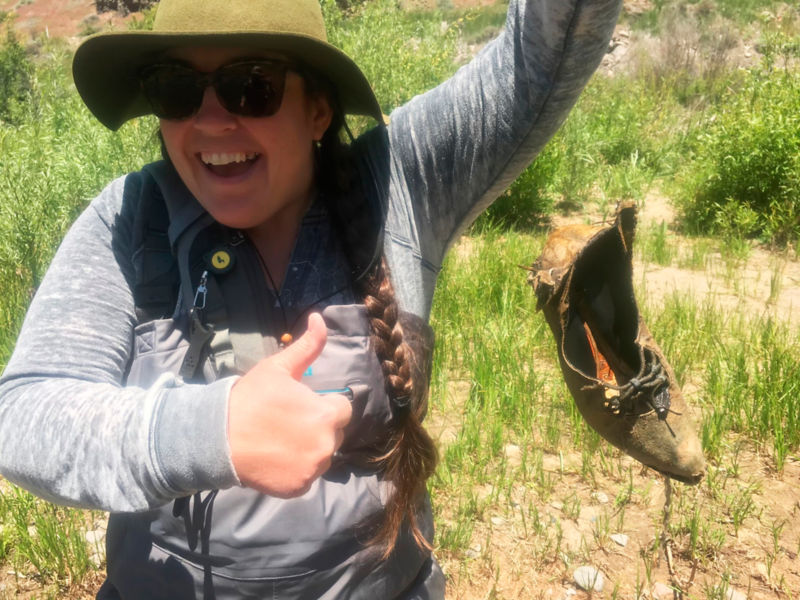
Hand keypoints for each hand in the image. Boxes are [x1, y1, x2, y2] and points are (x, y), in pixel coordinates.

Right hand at [227, 312, 351, 497]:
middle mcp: (326, 445)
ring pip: (321, 456)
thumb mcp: (279, 368)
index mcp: (327, 415)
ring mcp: (313, 469)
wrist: (216, 437)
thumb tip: (321, 318)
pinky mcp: (298, 488)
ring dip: (309, 449)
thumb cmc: (250, 398)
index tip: (301, 405)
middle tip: (288, 422)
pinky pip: (307, 476)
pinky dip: (296, 469)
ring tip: (280, 440)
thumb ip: (307, 345)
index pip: (342, 409)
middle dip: (317, 426)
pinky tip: (275, 458)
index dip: (323, 404)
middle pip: (333, 434)